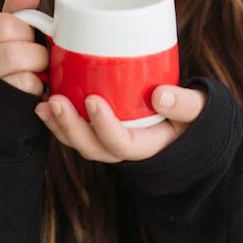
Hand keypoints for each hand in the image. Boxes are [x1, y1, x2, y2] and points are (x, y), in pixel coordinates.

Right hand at [0, 0, 47, 95]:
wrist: (2, 113)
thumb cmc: (9, 70)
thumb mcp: (9, 38)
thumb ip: (17, 12)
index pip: (1, 23)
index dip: (23, 30)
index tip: (28, 40)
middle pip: (10, 37)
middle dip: (35, 51)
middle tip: (38, 62)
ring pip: (14, 58)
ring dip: (37, 69)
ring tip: (37, 77)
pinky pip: (22, 85)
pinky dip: (35, 88)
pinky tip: (32, 92)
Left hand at [34, 85, 206, 162]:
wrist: (190, 119)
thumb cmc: (194, 113)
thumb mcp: (199, 108)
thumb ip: (184, 104)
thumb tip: (160, 95)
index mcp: (148, 145)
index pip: (121, 143)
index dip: (103, 125)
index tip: (93, 99)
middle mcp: (126, 147)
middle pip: (93, 147)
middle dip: (71, 127)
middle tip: (56, 101)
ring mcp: (112, 139)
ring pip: (81, 142)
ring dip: (59, 126)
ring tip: (44, 105)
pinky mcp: (104, 129)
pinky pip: (79, 131)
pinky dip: (61, 120)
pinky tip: (48, 101)